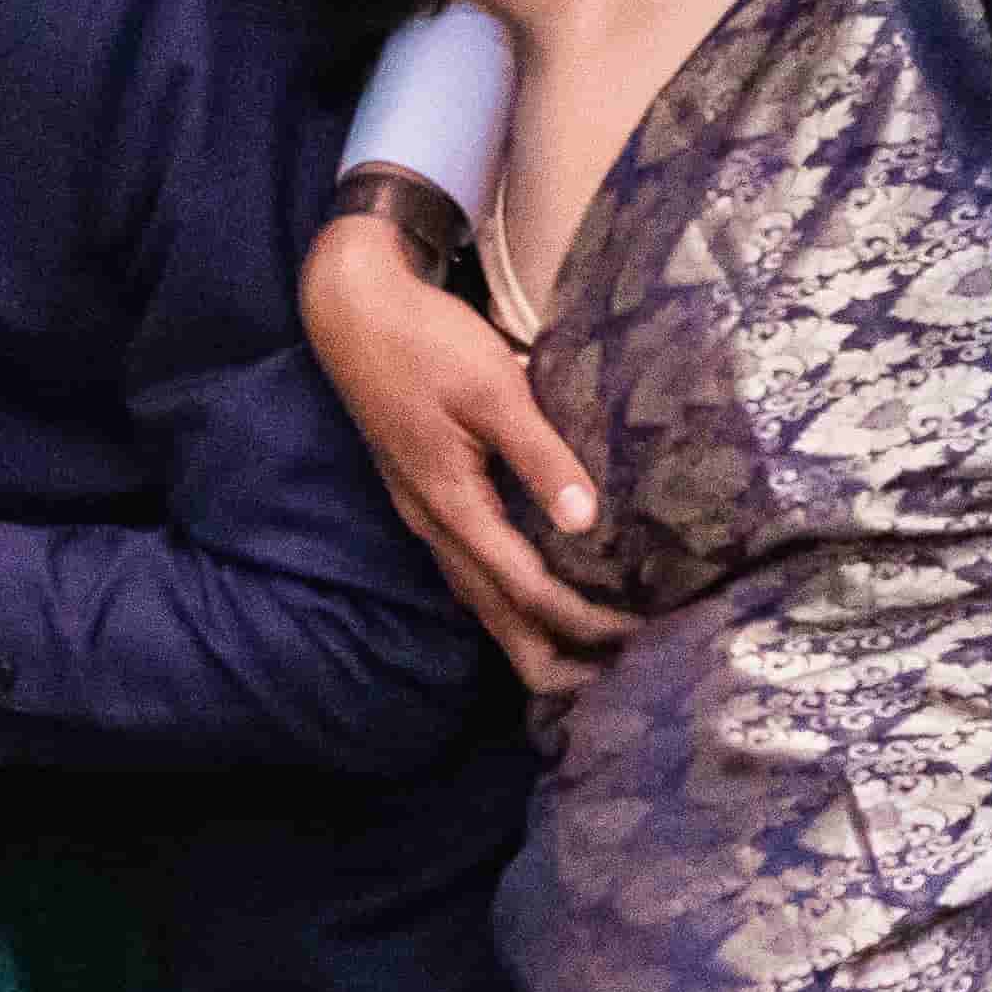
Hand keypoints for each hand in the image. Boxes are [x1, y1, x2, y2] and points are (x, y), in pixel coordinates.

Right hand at [298, 212, 625, 688]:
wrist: (352, 310)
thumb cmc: (425, 342)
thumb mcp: (492, 389)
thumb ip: (540, 455)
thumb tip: (586, 520)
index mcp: (451, 504)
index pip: (526, 588)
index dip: (583, 618)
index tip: (639, 630)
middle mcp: (433, 524)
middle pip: (493, 618)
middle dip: (552, 658)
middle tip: (613, 680)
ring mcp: (423, 514)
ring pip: (478, 600)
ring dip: (530, 632)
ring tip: (585, 655)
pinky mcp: (425, 498)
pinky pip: (470, 571)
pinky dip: (509, 598)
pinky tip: (536, 594)